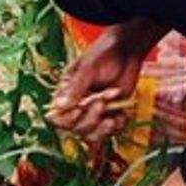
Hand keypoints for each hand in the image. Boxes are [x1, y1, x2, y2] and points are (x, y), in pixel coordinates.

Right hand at [48, 23, 156, 141]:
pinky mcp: (110, 114)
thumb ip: (76, 88)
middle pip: (76, 128)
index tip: (79, 110)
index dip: (67, 119)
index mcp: (66, 93)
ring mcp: (94, 112)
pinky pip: (110, 132)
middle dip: (90, 119)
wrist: (127, 51)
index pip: (58, 116)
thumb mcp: (88, 68)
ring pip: (92, 134)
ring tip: (113, 117)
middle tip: (102, 103)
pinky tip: (123, 115)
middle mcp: (78, 106)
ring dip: (103, 129)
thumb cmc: (104, 54)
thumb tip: (59, 106)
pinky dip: (117, 126)